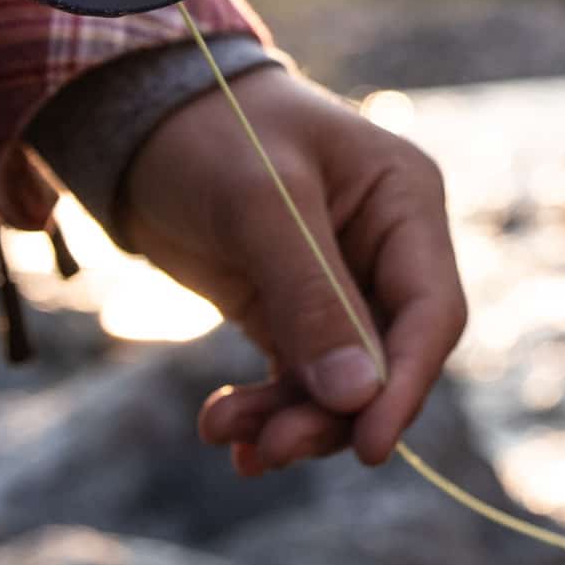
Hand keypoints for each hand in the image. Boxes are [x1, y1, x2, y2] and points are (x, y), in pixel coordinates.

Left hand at [117, 65, 464, 473]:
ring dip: (291, 416)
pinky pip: (298, 378)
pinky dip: (268, 409)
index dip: (406, 383)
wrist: (134, 117)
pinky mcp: (291, 310)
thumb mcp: (260, 205)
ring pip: (340, 380)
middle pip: (387, 358)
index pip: (430, 310)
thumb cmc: (210, 132)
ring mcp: (339, 283)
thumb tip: (359, 397)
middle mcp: (385, 247)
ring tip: (224, 429)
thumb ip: (311, 297)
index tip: (371, 448)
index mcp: (405, 200)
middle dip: (334, 411)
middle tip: (274, 447)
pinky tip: (228, 431)